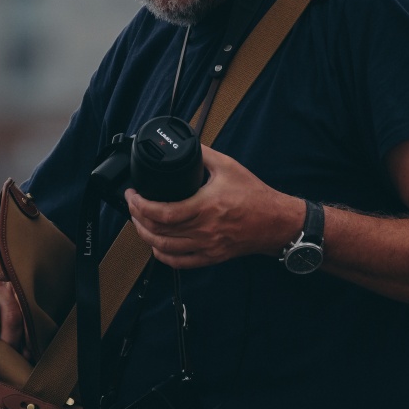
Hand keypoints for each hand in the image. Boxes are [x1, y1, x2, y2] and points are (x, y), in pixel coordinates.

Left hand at [125, 146, 302, 268]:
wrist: (275, 222)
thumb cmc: (255, 195)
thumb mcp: (228, 167)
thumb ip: (204, 155)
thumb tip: (185, 145)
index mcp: (206, 206)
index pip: (163, 212)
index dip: (141, 206)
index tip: (134, 195)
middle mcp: (204, 229)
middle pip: (159, 231)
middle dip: (138, 218)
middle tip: (133, 205)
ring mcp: (207, 246)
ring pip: (165, 248)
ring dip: (146, 236)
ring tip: (139, 223)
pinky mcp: (211, 256)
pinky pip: (180, 262)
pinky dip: (163, 255)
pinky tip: (157, 245)